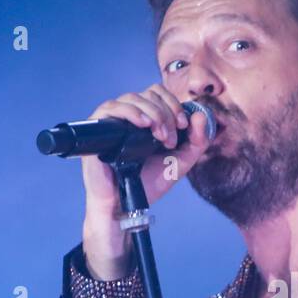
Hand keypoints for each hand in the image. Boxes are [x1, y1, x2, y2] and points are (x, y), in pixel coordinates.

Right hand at [80, 84, 214, 277]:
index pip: (159, 94)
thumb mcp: (181, 161)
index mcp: (146, 118)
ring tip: (160, 136)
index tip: (183, 125)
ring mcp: (112, 120)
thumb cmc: (149, 183)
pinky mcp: (97, 128)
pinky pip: (111, 107)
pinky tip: (142, 123)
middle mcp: (128, 116)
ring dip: (153, 113)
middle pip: (148, 94)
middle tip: (170, 138)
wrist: (126, 204)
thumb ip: (197, 141)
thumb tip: (199, 115)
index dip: (173, 104)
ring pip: (132, 98)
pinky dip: (130, 112)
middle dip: (166, 113)